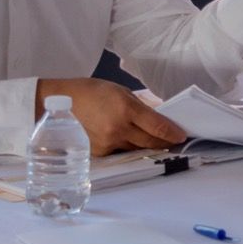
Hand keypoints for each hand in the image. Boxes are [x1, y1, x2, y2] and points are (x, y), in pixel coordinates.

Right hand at [36, 78, 185, 155]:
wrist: (60, 102)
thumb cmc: (92, 92)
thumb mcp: (121, 92)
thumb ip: (142, 106)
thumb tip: (162, 116)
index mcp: (126, 109)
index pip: (157, 127)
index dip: (173, 133)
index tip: (182, 136)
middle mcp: (118, 128)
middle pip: (150, 142)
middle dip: (164, 142)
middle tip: (172, 140)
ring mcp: (108, 142)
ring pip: (136, 148)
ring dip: (146, 145)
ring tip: (153, 139)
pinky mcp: (100, 152)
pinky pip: (121, 151)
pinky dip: (127, 146)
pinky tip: (127, 139)